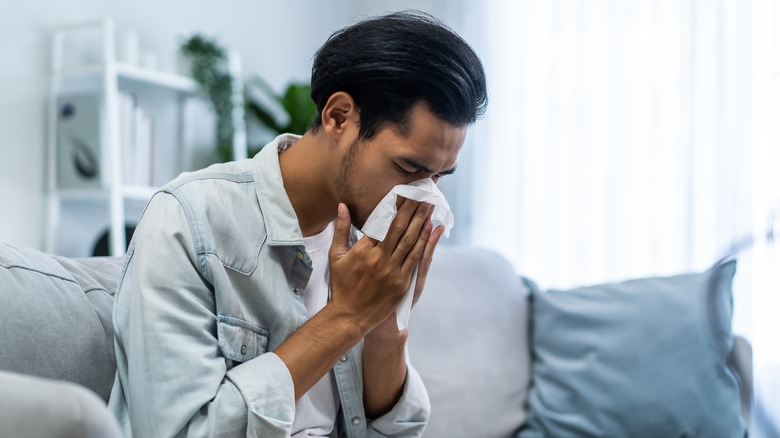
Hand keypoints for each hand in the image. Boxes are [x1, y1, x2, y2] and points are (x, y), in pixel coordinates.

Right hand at [327, 198, 435, 334]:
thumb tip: (343, 205)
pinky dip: (425, 243)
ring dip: (422, 222)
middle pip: (400, 228)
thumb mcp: (336, 256)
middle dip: (412, 209)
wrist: (350, 316)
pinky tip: (431, 230)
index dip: (396, 206)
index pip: (383, 222)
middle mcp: (380, 259)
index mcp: (363, 250)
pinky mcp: (401, 283)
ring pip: (411, 241)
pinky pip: (416, 259)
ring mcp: (392, 272)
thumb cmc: (341, 285)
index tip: (404, 193)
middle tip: (423, 194)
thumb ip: (341, 229)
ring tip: (430, 207)